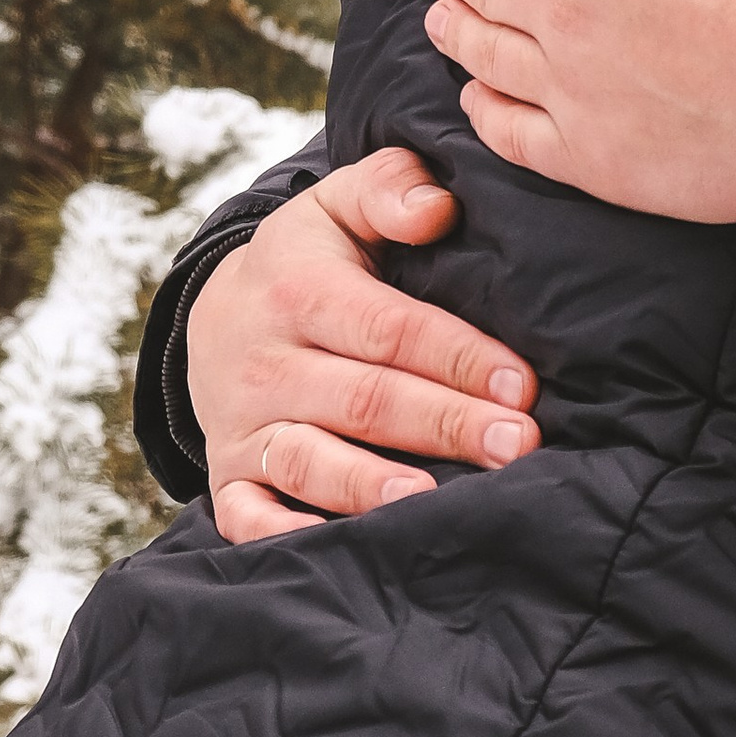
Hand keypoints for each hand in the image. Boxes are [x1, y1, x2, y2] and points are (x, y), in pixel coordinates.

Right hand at [194, 147, 539, 541]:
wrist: (215, 319)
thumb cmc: (308, 263)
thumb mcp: (337, 207)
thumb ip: (389, 190)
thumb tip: (437, 208)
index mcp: (298, 290)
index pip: (388, 328)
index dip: (455, 356)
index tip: (521, 384)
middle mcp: (265, 363)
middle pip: (363, 399)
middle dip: (443, 423)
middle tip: (515, 445)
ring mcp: (244, 426)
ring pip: (309, 460)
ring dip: (371, 485)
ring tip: (432, 499)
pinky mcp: (230, 477)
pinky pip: (248, 516)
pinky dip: (284, 535)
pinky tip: (336, 546)